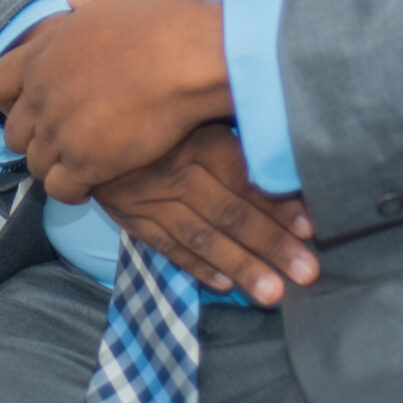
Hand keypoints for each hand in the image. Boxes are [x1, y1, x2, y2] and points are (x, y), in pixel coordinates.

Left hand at [0, 0, 232, 202]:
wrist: (185, 59)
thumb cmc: (157, 23)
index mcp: (40, 55)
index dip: (9, 98)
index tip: (31, 104)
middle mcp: (40, 95)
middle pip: (14, 133)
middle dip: (34, 138)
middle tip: (62, 139)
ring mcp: (59, 132)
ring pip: (35, 164)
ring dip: (54, 165)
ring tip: (79, 163)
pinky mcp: (85, 163)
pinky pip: (59, 189)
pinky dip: (71, 191)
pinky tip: (90, 184)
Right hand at [94, 124, 317, 304]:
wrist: (92, 123)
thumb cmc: (163, 113)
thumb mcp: (201, 110)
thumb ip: (239, 127)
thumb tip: (289, 145)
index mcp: (197, 140)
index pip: (243, 178)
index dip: (278, 204)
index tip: (310, 227)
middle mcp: (175, 172)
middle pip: (228, 212)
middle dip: (270, 244)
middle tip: (306, 272)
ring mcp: (149, 199)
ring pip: (200, 237)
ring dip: (239, 266)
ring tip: (272, 293)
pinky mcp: (132, 218)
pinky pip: (167, 246)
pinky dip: (196, 267)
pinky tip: (224, 285)